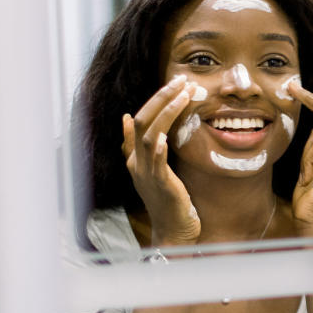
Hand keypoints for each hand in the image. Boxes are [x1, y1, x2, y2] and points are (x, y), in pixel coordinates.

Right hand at [122, 74, 200, 245]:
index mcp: (136, 158)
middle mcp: (137, 163)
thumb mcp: (154, 169)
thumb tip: (128, 119)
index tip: (175, 82)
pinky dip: (157, 149)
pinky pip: (156, 165)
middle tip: (181, 80)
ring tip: (183, 95)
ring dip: (167, 112)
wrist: (173, 231)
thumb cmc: (169, 201)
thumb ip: (140, 147)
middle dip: (162, 98)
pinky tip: (164, 137)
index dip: (157, 99)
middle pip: (143, 121)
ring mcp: (147, 174)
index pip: (142, 119)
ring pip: (149, 136)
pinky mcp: (160, 186)